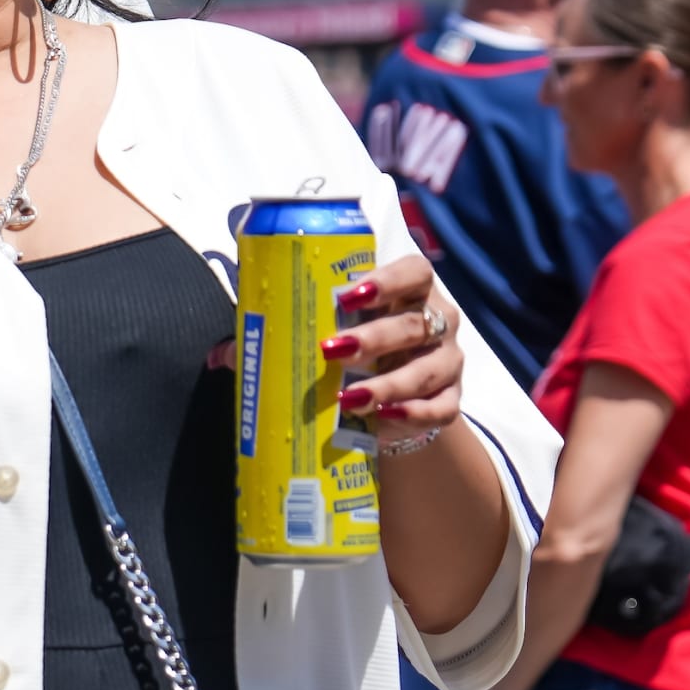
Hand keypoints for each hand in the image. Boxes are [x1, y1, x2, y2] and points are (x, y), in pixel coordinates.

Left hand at [324, 254, 461, 444]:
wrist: (397, 389)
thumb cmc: (362, 341)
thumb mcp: (346, 324)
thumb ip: (310, 324)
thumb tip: (237, 344)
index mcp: (414, 289)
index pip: (414, 272)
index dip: (386, 281)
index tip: (349, 297)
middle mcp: (440, 320)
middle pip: (414, 325)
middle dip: (374, 339)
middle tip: (334, 350)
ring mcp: (449, 360)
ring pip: (427, 370)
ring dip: (388, 385)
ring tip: (349, 399)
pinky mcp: (452, 397)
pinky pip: (441, 408)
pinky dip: (413, 414)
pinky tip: (383, 416)